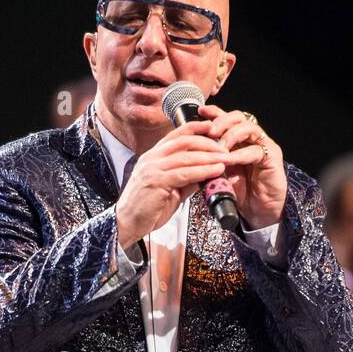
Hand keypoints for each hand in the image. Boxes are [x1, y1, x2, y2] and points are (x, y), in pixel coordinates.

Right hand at [115, 122, 234, 246]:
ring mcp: (152, 169)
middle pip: (183, 142)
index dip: (195, 128)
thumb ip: (186, 180)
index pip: (176, 135)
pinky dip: (203, 171)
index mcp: (153, 156)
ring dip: (209, 157)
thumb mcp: (169, 190)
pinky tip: (215, 171)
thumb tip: (206, 174)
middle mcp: (151, 158)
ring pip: (186, 156)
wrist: (127, 224)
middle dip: (207, 143)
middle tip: (225, 148)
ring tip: (225, 159)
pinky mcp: (156, 182)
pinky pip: (184, 173)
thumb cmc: (147, 209)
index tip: (212, 127)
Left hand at [195, 103, 287, 229]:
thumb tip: (191, 152)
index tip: (200, 113)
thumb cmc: (241, 193)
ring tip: (219, 148)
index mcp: (238, 140)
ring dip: (231, 135)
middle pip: (238, 117)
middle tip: (210, 132)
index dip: (214, 113)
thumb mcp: (220, 174)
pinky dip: (240, 154)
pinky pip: (256, 149)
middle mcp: (252, 139)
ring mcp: (263, 146)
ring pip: (249, 128)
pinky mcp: (272, 158)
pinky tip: (229, 160)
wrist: (258, 212)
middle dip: (222, 121)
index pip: (226, 119)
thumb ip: (210, 161)